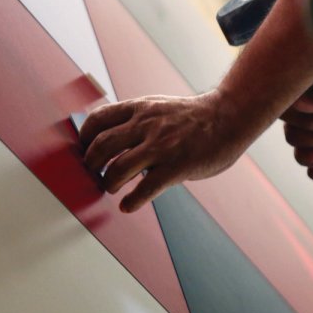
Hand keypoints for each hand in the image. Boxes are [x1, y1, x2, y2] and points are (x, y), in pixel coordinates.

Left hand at [78, 91, 254, 212]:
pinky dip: (131, 201)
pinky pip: (146, 189)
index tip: (84, 152)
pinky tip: (128, 206)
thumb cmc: (191, 117)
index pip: (97, 120)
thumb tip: (109, 137)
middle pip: (101, 147)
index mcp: (139, 109)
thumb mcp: (157, 106)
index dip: (84, 138)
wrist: (228, 117)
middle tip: (94, 175)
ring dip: (109, 184)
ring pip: (118, 169)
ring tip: (112, 188)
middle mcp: (146, 125)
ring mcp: (161, 146)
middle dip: (91, 166)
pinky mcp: (177, 166)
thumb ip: (134, 119)